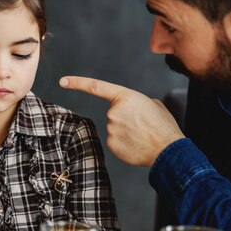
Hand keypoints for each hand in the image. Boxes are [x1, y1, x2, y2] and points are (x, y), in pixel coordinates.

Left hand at [59, 76, 183, 166]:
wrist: (168, 149)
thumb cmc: (163, 126)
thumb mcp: (153, 104)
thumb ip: (136, 102)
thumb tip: (132, 109)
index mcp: (125, 97)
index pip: (96, 87)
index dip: (77, 83)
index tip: (62, 81)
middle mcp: (114, 111)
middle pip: (114, 114)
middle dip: (126, 119)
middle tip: (143, 125)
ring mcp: (111, 129)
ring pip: (115, 128)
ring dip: (126, 132)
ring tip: (142, 135)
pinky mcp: (111, 144)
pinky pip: (116, 141)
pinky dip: (125, 143)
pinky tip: (137, 144)